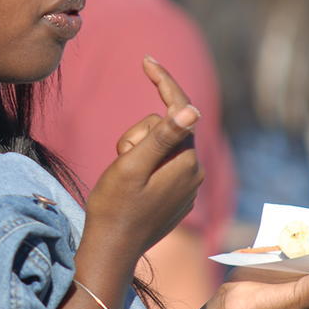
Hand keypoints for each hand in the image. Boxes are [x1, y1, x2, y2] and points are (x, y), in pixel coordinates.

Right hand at [83, 58, 203, 270]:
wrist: (113, 249)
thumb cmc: (115, 206)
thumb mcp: (132, 166)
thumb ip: (162, 136)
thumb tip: (192, 109)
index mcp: (185, 160)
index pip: (179, 108)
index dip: (163, 81)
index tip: (146, 59)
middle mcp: (194, 172)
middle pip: (166, 127)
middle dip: (139, 133)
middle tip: (119, 158)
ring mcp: (188, 186)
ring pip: (162, 146)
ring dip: (139, 151)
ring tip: (123, 176)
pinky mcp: (178, 197)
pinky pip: (162, 165)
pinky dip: (145, 165)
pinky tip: (131, 188)